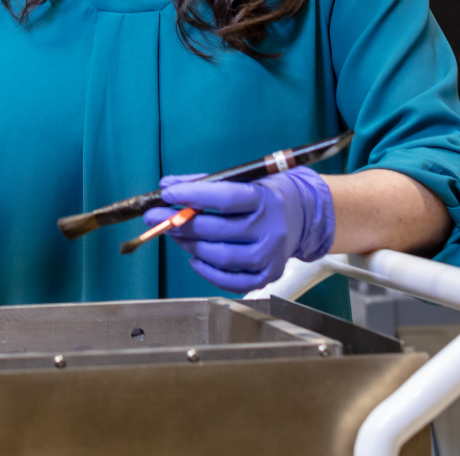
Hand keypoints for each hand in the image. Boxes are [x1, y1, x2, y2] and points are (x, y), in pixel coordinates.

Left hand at [144, 168, 334, 292]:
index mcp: (264, 199)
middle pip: (218, 229)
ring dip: (189, 245)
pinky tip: (194, 257)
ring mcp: (270, 256)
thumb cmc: (265, 194)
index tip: (167, 194)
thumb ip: (204, 182)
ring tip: (173, 233)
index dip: (192, 195)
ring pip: (220, 256)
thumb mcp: (243, 179)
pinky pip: (230, 280)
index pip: (224, 197)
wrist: (304, 216)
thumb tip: (166, 186)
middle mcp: (270, 229)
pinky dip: (206, 271)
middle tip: (155, 217)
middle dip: (180, 223)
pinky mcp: (267, 276)